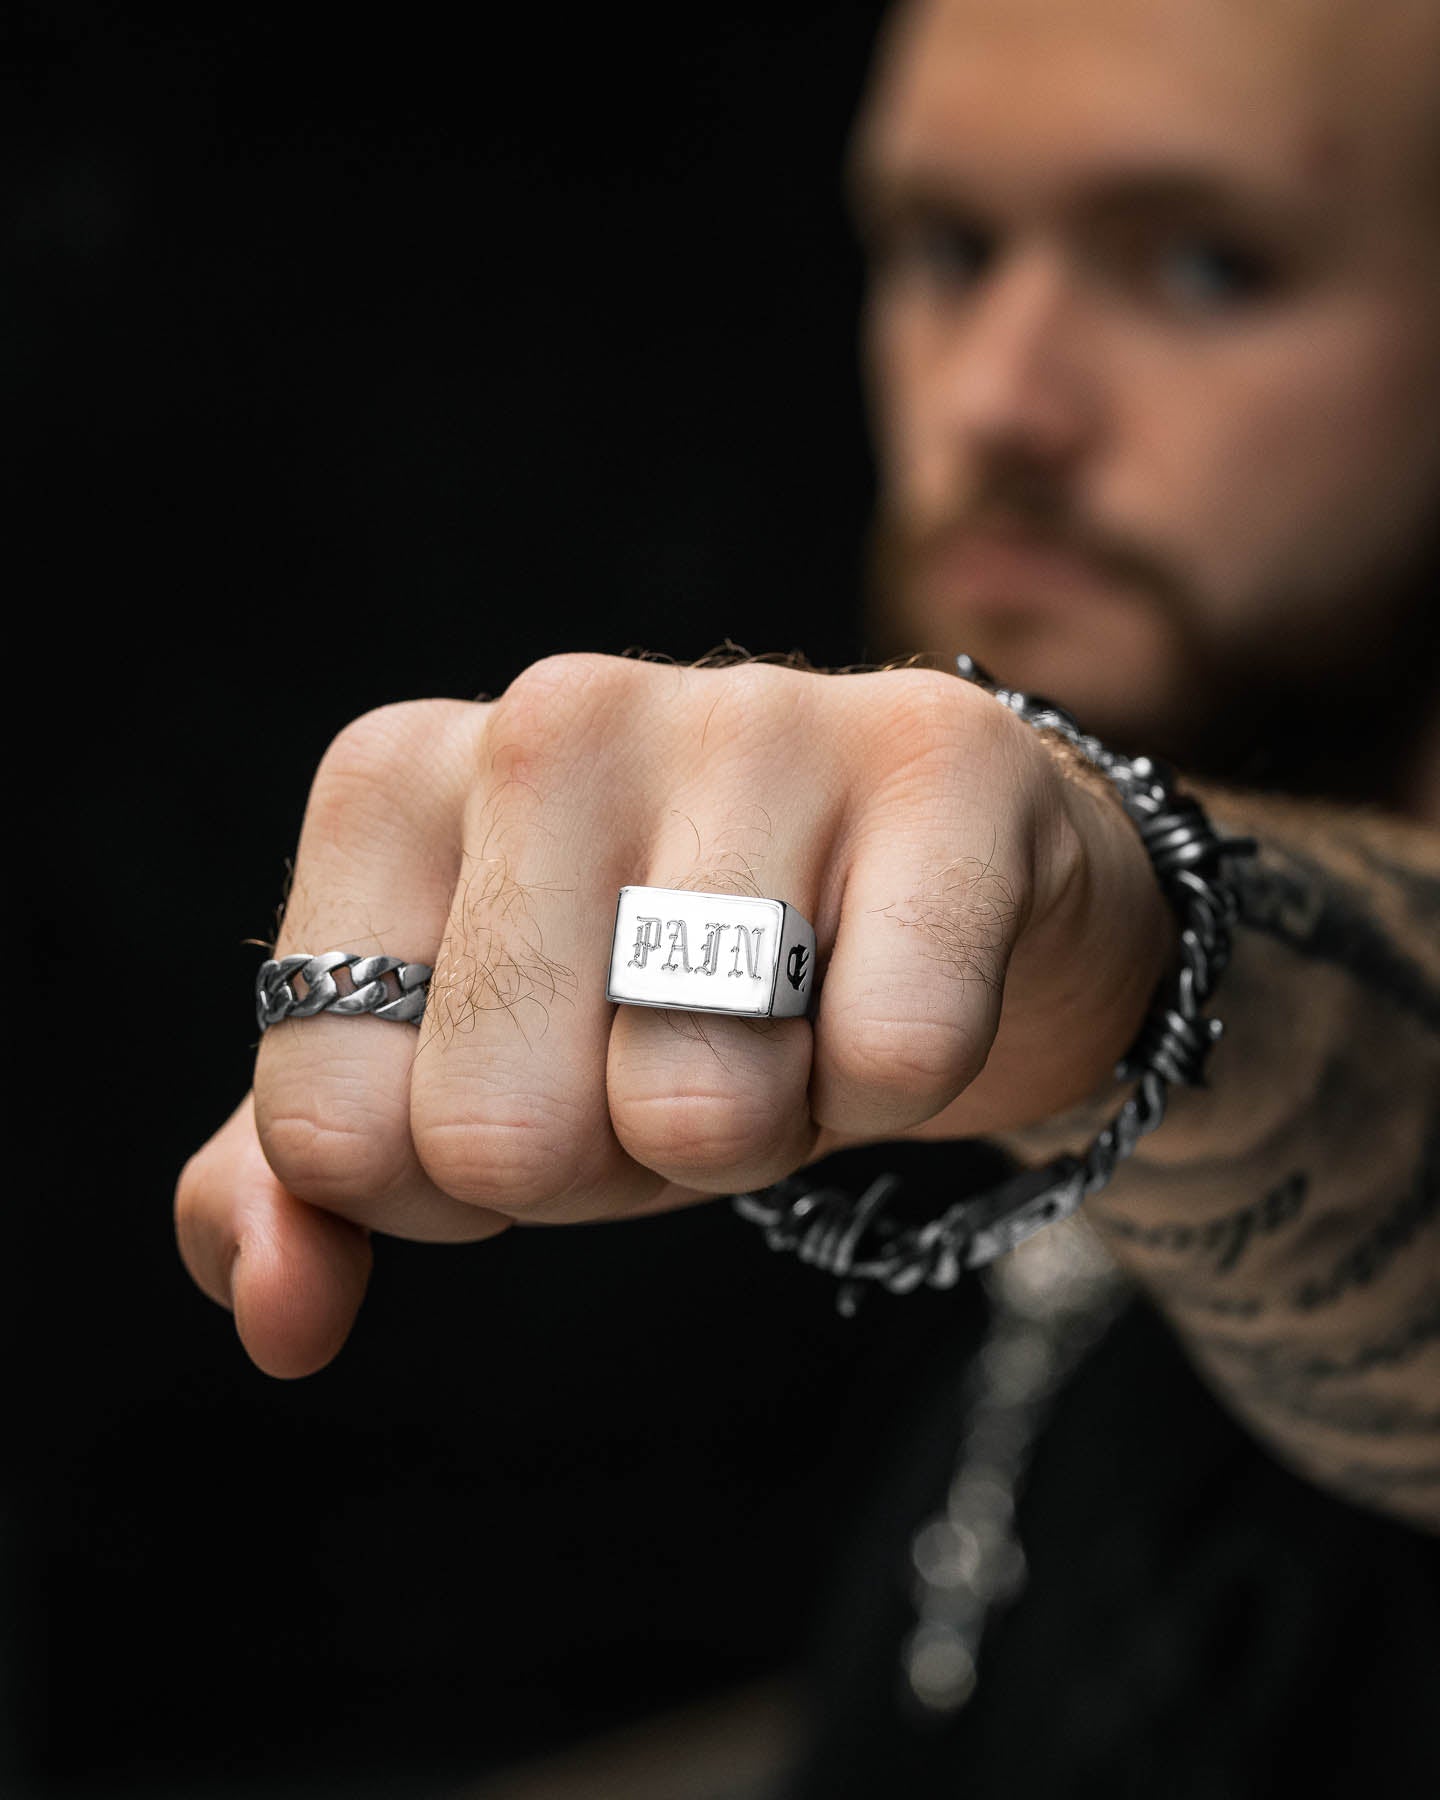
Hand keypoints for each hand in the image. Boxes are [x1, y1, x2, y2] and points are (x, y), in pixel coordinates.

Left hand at [176, 654, 1169, 1374]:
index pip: (332, 1126)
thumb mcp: (468, 1072)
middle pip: (502, 1137)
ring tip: (787, 1017)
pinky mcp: (937, 759)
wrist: (925, 885)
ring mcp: (750, 719)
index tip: (540, 1083)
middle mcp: (551, 717)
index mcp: (391, 781)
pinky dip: (898, 1088)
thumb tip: (277, 1317)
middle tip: (674, 1054)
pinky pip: (893, 1059)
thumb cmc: (665, 983)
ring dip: (760, 1130)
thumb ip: (324, 1182)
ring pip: (700, 1109)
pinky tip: (893, 979)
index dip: (450, 1180)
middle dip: (608, 1160)